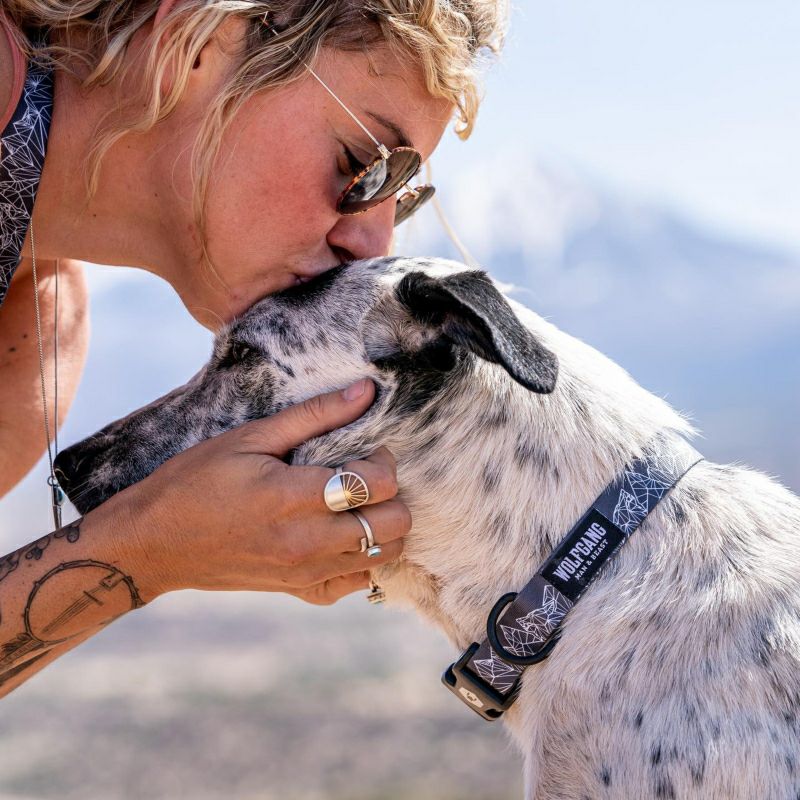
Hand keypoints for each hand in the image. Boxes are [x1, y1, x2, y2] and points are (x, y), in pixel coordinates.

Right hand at [108, 379, 409, 604]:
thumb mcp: (249, 438)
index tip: (367, 449)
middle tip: (366, 475)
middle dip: (392, 494)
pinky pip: (358, 583)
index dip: (384, 461)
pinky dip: (363, 559)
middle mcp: (307, 542)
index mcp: (293, 497)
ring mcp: (306, 572)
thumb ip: (314, 415)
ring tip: (357, 503)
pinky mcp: (300, 591)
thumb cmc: (195, 481)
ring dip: (383, 525)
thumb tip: (366, 391)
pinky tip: (343, 535)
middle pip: (394, 524)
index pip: (377, 484)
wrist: (152, 544)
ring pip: (385, 554)